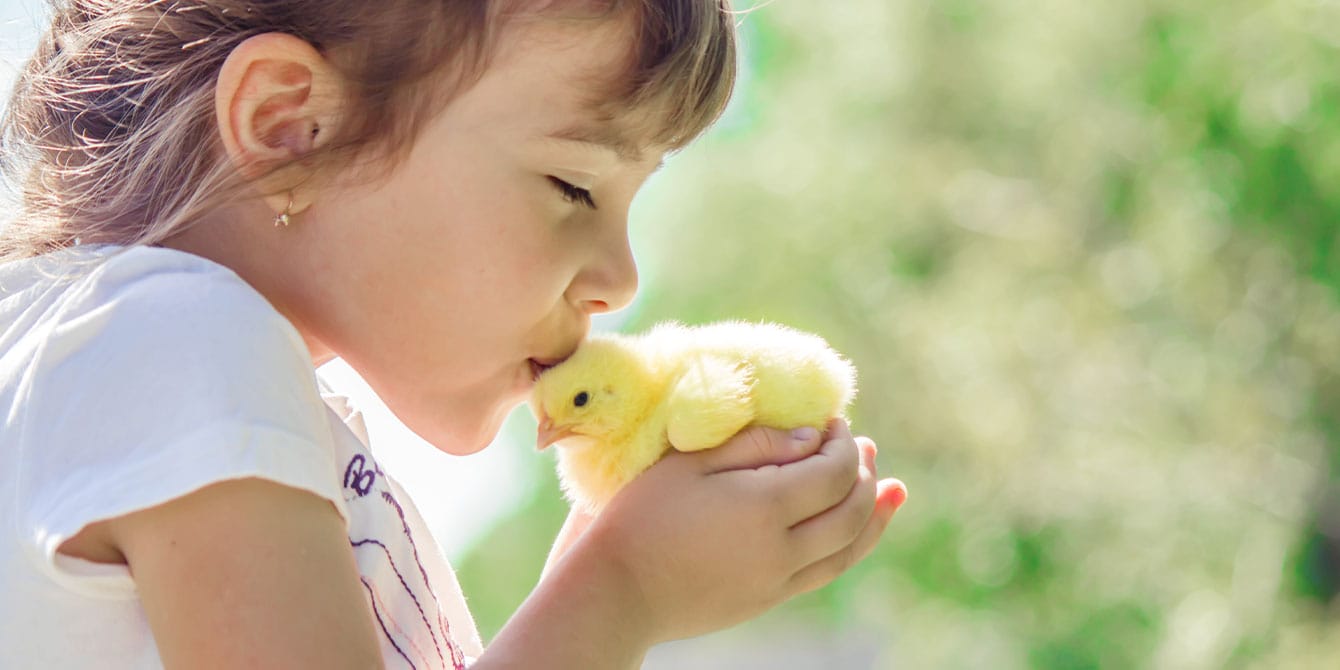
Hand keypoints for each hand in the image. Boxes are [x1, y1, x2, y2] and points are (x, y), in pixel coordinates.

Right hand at [580, 418, 906, 642]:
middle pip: (850, 509)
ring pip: (848, 548)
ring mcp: (778, 581)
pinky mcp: (767, 600)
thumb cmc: (640, 516)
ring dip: (874, 515)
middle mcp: (783, 550)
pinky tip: (857, 532)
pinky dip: (853, 546)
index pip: (832, 470)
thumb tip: (812, 437)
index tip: (832, 420)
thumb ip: (754, 444)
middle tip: (860, 444)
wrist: (615, 592)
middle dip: (863, 472)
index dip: (842, 441)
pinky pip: (827, 572)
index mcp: (764, 507)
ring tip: (892, 489)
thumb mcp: (688, 462)